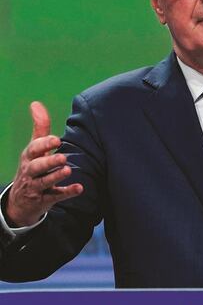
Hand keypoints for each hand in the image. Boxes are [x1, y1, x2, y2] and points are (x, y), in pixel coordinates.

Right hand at [6, 102, 82, 226]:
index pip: (34, 149)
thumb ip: (39, 128)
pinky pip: (55, 197)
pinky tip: (80, 188)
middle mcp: (30, 171)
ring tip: (68, 170)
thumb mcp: (33, 148)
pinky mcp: (44, 200)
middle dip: (49, 162)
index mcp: (29, 157)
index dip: (44, 144)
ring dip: (56, 176)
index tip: (56, 140)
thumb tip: (35, 103)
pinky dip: (67, 193)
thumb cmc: (32, 167)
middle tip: (63, 157)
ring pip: (44, 182)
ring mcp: (36, 186)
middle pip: (37, 166)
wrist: (20, 201)